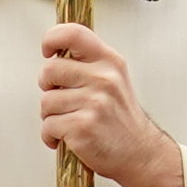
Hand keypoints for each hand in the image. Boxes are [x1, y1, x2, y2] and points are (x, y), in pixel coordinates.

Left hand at [36, 25, 184, 186]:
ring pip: (45, 102)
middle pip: (49, 70)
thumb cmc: (121, 118)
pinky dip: (50, 136)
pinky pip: (48, 126)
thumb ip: (89, 64)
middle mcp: (104, 78)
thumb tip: (54, 55)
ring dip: (50, 116)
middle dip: (48, 87)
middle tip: (60, 98)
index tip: (47, 52)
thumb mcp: (114, 79)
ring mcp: (94, 102)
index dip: (52, 38)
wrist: (140, 153)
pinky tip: (65, 138)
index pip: (73, 34)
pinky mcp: (83, 126)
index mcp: (109, 61)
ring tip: (68, 121)